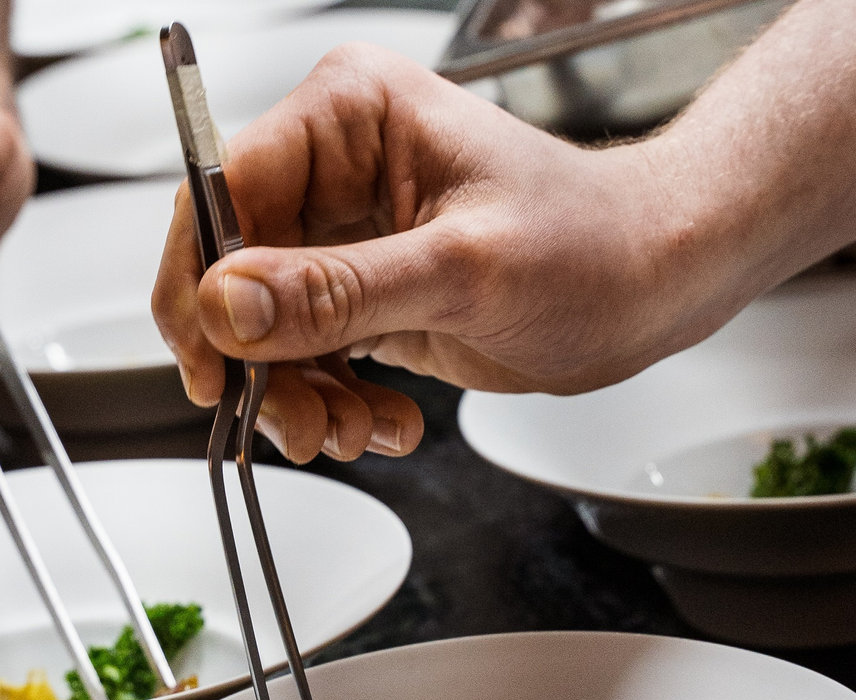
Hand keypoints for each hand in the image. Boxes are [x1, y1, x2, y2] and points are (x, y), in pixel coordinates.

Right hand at [152, 44, 736, 463]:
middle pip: (231, 273)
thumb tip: (231, 305)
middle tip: (298, 421)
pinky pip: (301, 357)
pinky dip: (330, 402)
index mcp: (349, 115)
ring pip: (259, 330)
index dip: (203, 285)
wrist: (652, 286)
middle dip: (260, 363)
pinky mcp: (354, 290)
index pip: (223, 192)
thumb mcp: (464, 271)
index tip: (216, 364)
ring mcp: (339, 233)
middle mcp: (331, 167)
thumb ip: (339, 290)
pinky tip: (381, 420)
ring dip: (298, 396)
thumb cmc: (594, 244)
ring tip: (353, 428)